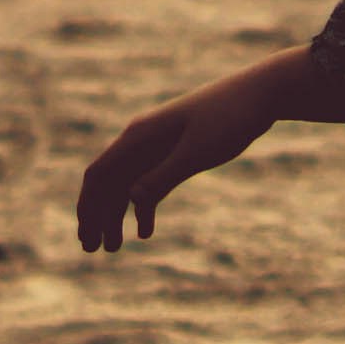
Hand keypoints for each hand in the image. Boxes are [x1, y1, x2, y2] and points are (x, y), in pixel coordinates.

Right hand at [76, 47, 316, 250]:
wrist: (260, 94)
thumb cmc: (229, 118)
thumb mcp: (198, 151)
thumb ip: (164, 175)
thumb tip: (132, 199)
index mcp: (139, 137)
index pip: (100, 174)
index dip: (88, 205)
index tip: (84, 235)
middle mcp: (141, 141)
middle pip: (108, 183)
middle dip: (96, 215)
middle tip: (91, 249)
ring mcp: (158, 146)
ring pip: (127, 185)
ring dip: (117, 215)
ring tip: (114, 247)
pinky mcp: (177, 151)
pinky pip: (151, 182)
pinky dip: (144, 206)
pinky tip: (145, 231)